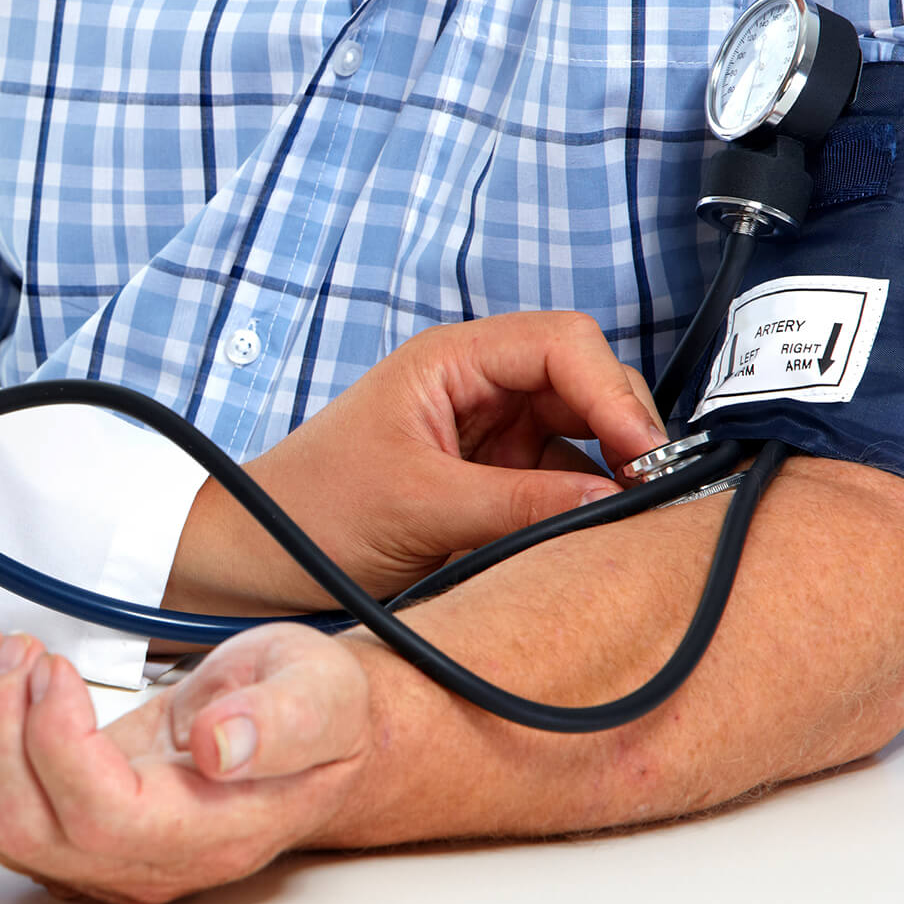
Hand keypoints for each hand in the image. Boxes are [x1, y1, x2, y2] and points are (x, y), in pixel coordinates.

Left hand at [0, 622, 368, 903]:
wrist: (307, 729)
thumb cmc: (314, 711)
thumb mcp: (320, 694)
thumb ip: (283, 721)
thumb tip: (222, 747)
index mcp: (210, 832)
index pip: (99, 817)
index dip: (56, 743)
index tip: (56, 668)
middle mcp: (145, 859)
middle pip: (25, 828)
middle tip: (14, 647)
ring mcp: (100, 850)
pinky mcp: (68, 822)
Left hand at [164, 311, 664, 613]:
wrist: (253, 559)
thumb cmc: (309, 511)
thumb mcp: (420, 507)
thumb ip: (520, 504)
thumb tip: (612, 500)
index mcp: (450, 361)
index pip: (561, 344)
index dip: (612, 392)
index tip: (643, 452)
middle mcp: (474, 387)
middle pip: (583, 383)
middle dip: (622, 429)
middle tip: (651, 490)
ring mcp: (484, 434)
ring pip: (578, 435)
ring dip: (607, 469)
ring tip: (628, 517)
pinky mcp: (486, 481)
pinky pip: (554, 481)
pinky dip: (580, 503)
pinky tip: (591, 532)